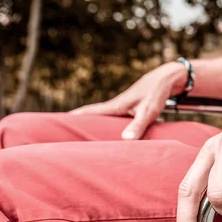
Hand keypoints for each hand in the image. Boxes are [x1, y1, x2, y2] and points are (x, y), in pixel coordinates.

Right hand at [70, 62, 187, 139]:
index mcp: (116, 106)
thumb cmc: (157, 94)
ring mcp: (122, 108)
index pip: (90, 113)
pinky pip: (115, 121)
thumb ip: (138, 126)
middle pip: (93, 116)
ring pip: (104, 119)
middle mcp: (116, 107)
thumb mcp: (149, 111)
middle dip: (78, 124)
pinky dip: (108, 128)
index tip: (55, 124)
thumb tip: (125, 141)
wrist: (167, 79)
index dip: (74, 118)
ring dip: (93, 127)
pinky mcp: (130, 111)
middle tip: (61, 135)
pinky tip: (108, 136)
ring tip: (80, 139)